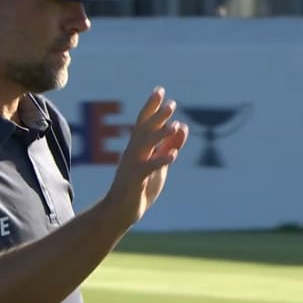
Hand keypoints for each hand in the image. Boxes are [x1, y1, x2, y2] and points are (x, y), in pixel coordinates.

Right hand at [105, 87, 188, 228]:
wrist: (119, 212)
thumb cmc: (139, 188)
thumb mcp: (159, 165)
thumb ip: (169, 146)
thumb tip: (183, 127)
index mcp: (137, 148)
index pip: (144, 122)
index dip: (152, 107)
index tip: (160, 91)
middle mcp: (132, 153)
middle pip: (144, 129)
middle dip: (157, 116)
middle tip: (171, 104)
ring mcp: (132, 166)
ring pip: (145, 146)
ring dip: (159, 135)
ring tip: (174, 126)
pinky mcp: (134, 181)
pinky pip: (147, 168)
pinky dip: (159, 161)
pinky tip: (172, 156)